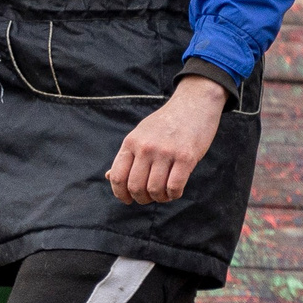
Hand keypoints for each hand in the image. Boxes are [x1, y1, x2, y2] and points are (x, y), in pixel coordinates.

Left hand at [109, 77, 226, 203]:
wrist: (195, 103)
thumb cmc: (167, 123)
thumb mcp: (141, 134)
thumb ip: (127, 156)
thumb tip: (108, 176)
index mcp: (131, 142)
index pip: (117, 176)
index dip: (120, 194)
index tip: (128, 199)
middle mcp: (146, 147)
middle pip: (135, 187)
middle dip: (142, 199)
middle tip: (149, 197)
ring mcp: (166, 152)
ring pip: (155, 190)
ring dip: (160, 198)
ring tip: (164, 194)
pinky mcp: (186, 157)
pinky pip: (174, 187)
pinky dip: (174, 194)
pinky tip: (175, 190)